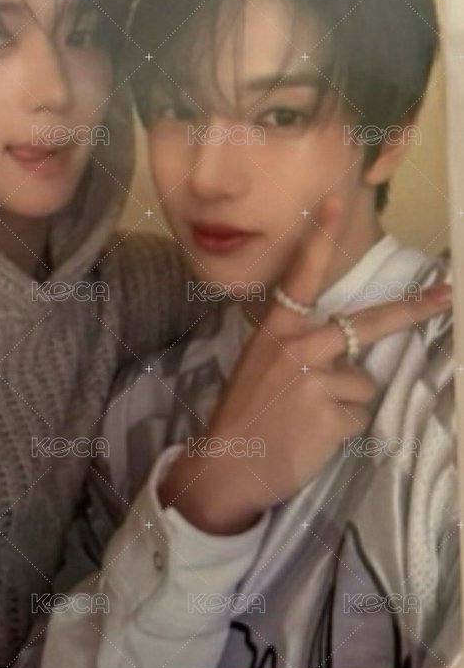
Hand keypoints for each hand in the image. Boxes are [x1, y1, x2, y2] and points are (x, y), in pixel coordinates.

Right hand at [158, 196, 451, 533]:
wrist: (227, 465)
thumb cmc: (244, 414)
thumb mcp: (259, 366)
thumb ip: (298, 349)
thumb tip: (348, 351)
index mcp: (276, 330)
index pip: (302, 275)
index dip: (320, 238)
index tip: (337, 202)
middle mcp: (298, 345)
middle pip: (368, 323)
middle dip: (413, 310)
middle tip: (447, 295)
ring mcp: (316, 378)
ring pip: (363, 382)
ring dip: (346, 401)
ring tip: (310, 418)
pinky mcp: (331, 412)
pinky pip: (359, 416)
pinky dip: (344, 430)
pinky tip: (314, 436)